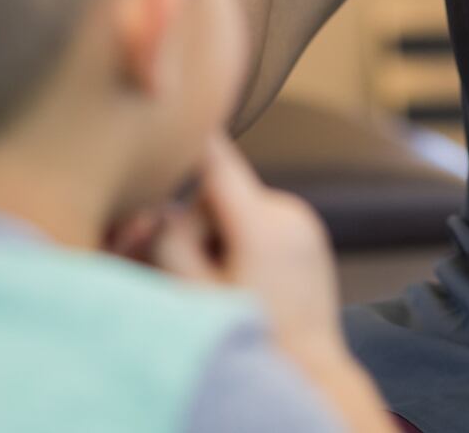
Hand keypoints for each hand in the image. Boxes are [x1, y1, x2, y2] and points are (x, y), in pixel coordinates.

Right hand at [149, 135, 348, 366]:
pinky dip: (245, 239)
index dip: (193, 133)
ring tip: (230, 282)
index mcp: (261, 225)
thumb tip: (158, 205)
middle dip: (198, 226)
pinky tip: (249, 277)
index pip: (218, 162)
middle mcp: (289, 213)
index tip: (181, 96)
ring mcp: (304, 222)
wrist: (308, 372)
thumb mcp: (194, 294)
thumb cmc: (246, 336)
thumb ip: (168, 244)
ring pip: (238, 208)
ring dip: (221, 235)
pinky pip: (262, 219)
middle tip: (201, 273)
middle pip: (217, 196)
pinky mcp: (310, 233)